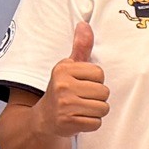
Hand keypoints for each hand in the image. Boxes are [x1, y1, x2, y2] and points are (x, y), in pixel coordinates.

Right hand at [37, 21, 107, 137]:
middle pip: (104, 92)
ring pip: (103, 108)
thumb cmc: (62, 90)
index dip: (95, 80)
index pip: (100, 72)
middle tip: (81, 98)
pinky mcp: (69, 122)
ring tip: (81, 108)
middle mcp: (63, 85)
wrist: (44, 119)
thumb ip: (80, 47)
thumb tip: (85, 25)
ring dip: (95, 111)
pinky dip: (91, 123)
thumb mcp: (69, 67)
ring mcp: (65, 105)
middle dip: (97, 97)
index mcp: (64, 69)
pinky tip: (78, 119)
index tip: (81, 84)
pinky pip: (96, 123)